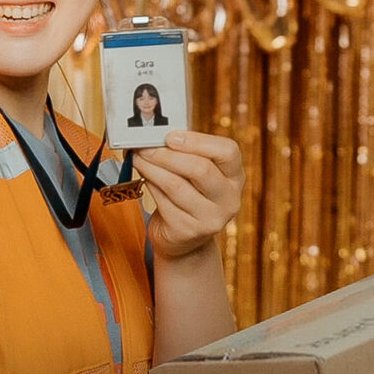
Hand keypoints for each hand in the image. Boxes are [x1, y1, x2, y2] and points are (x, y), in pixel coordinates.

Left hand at [131, 130, 243, 258]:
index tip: (170, 136)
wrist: (181, 239)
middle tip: (144, 146)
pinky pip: (163, 201)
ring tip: (138, 157)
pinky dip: (149, 185)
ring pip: (177, 185)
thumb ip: (184, 153)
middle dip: (167, 155)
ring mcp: (211, 218)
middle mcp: (229, 199)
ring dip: (152, 168)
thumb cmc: (186, 195)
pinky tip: (142, 177)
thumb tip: (153, 133)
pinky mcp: (188, 231)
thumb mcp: (194, 174)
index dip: (198, 141)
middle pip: (201, 169)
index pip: (228, 152)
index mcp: (235, 177)